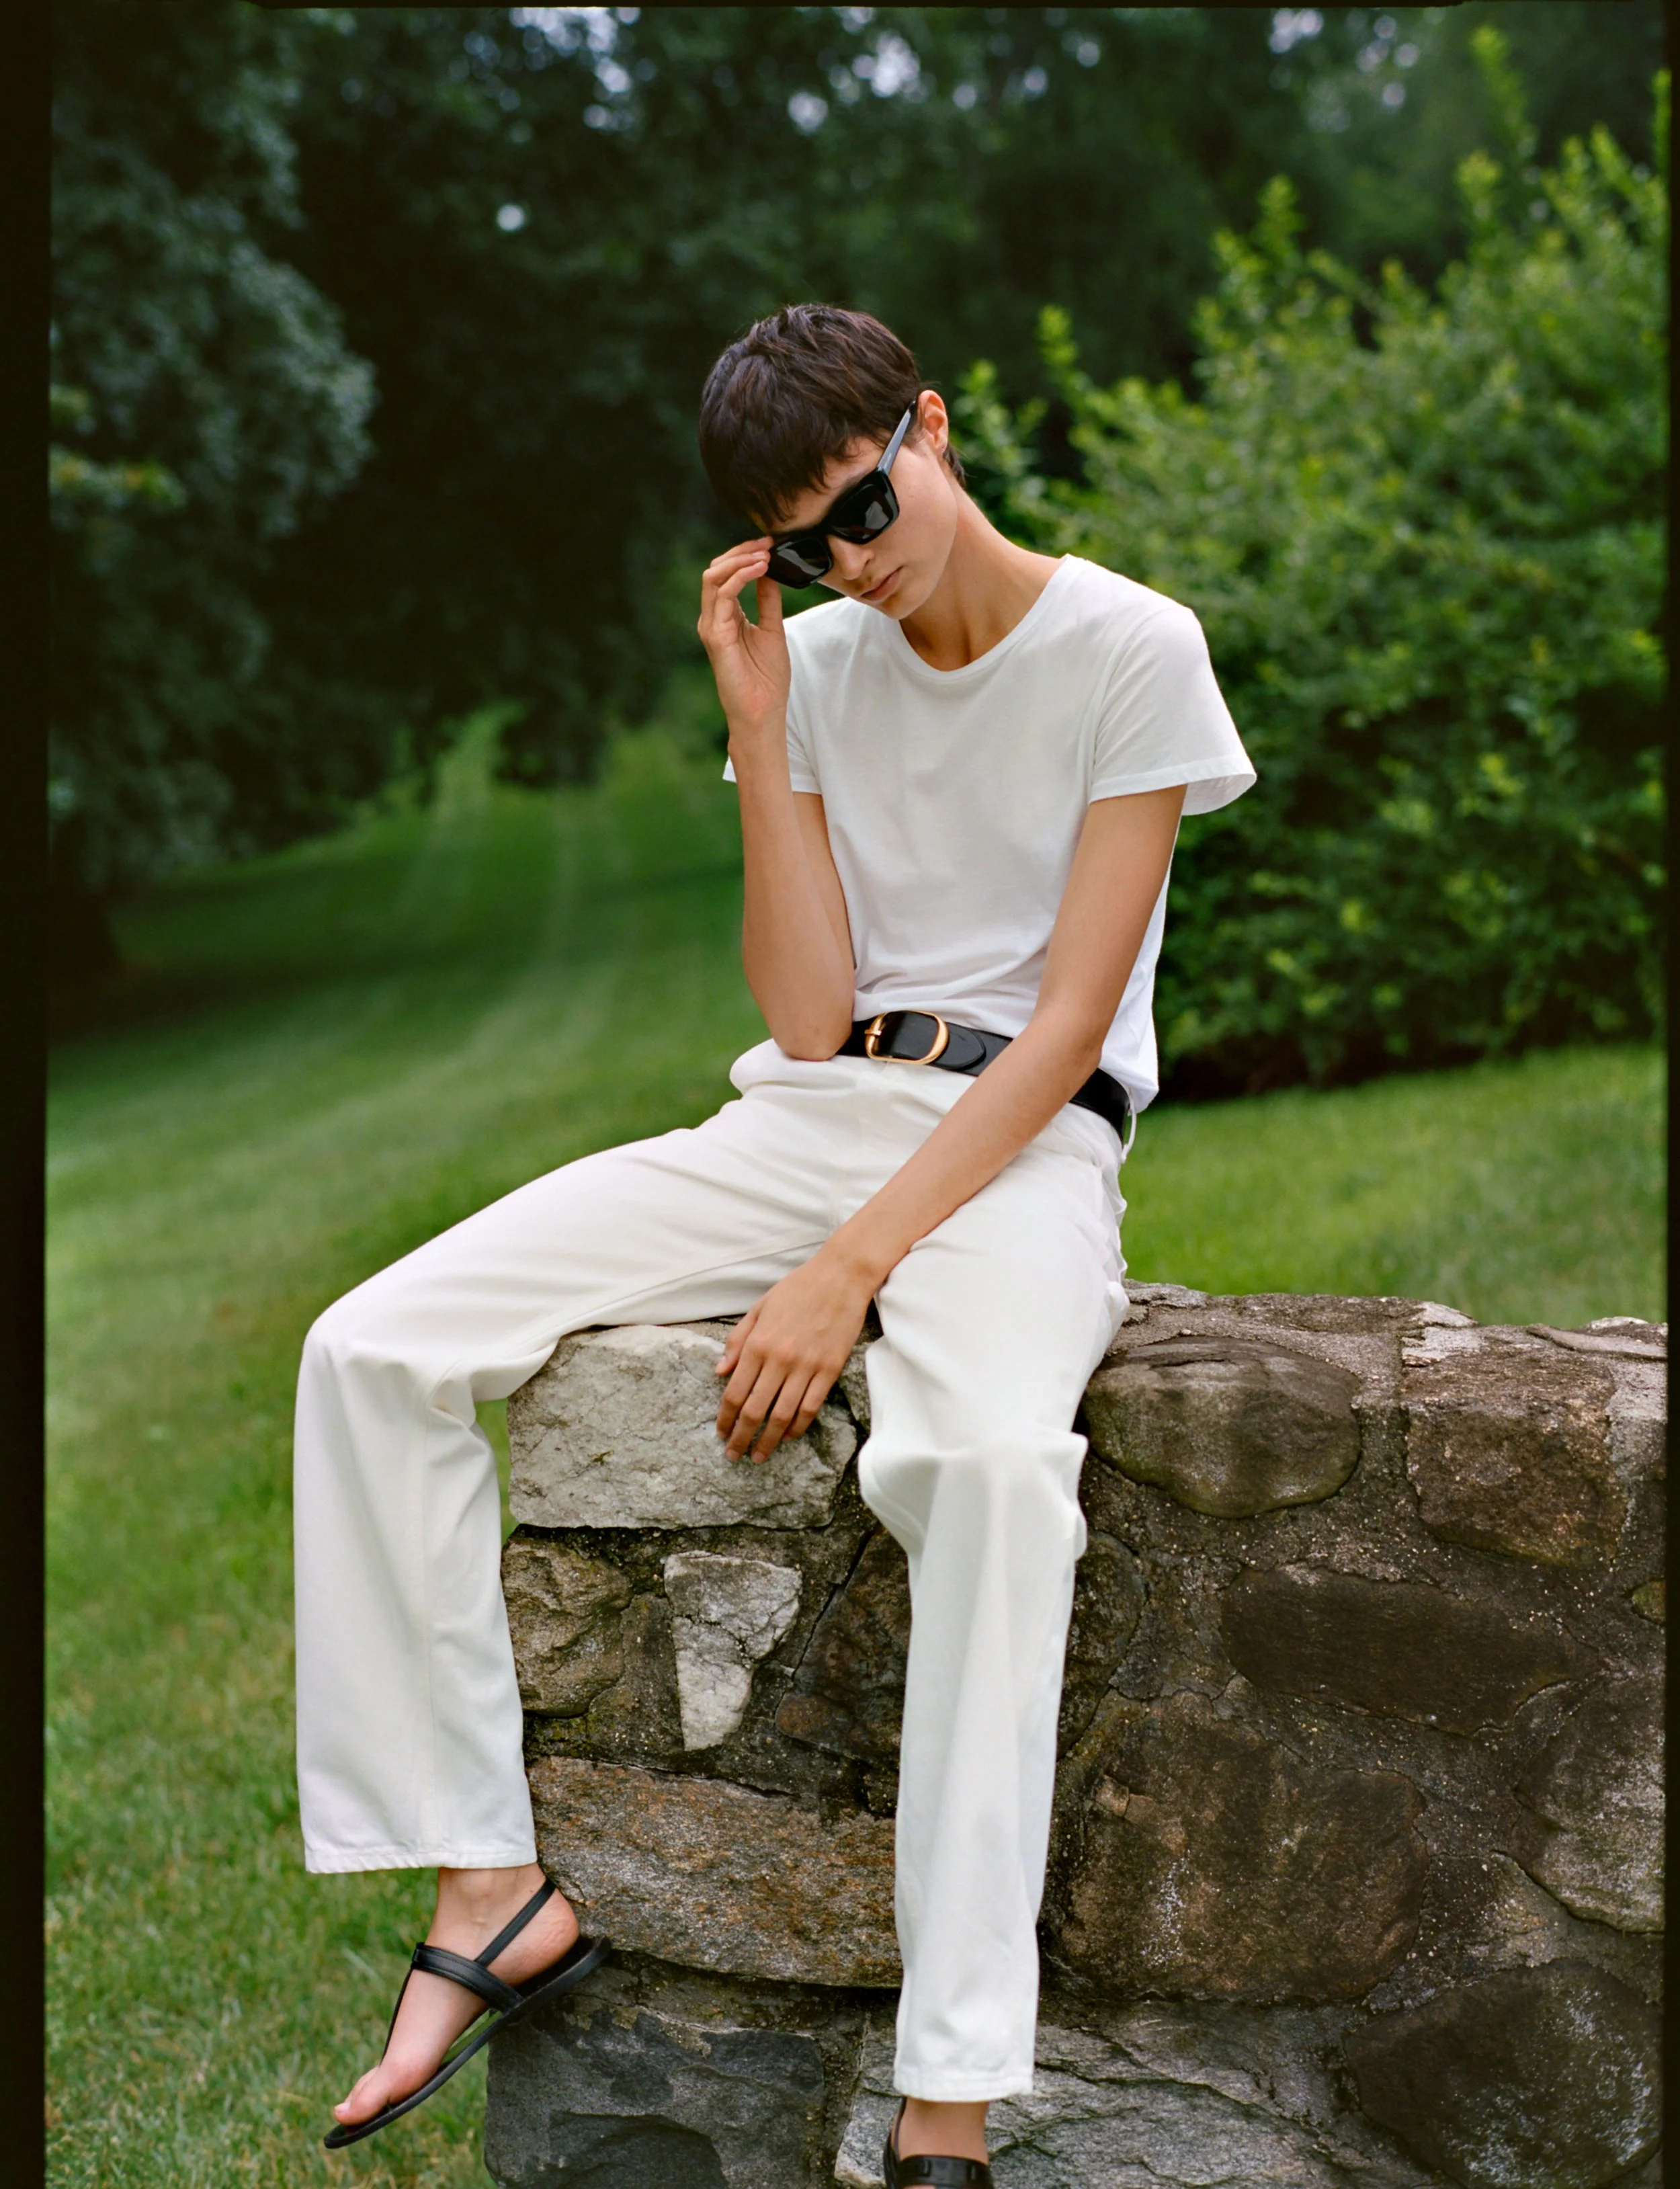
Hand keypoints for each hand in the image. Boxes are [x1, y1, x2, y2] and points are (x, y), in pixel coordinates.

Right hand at [697, 538, 790, 741]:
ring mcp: (711, 627)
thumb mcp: (772, 630)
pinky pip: (723, 596)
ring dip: (740, 560)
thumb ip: (768, 601)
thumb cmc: (766, 679)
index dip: (745, 554)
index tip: (770, 544)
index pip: (726, 574)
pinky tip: (759, 569)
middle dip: (741, 551)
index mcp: (725, 617)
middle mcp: (713, 619)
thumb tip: (770, 572)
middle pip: (716, 570)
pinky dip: (741, 577)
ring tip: (764, 554)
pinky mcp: (716, 636)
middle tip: (767, 542)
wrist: (763, 712)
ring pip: (714, 577)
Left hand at [714, 1247, 875, 1460]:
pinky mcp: (829, 1370)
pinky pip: (811, 1407)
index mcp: (758, 1344)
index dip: (726, 1418)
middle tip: (734, 1454)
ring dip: (768, 1440)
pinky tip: (789, 1436)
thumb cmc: (797, 1289)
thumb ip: (738, 1341)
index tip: (721, 1433)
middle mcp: (779, 1359)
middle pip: (755, 1410)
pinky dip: (798, 1426)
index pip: (735, 1392)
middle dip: (741, 1437)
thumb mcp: (759, 1308)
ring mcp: (806, 1367)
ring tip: (760, 1455)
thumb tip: (719, 1372)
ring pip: (782, 1415)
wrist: (840, 1277)